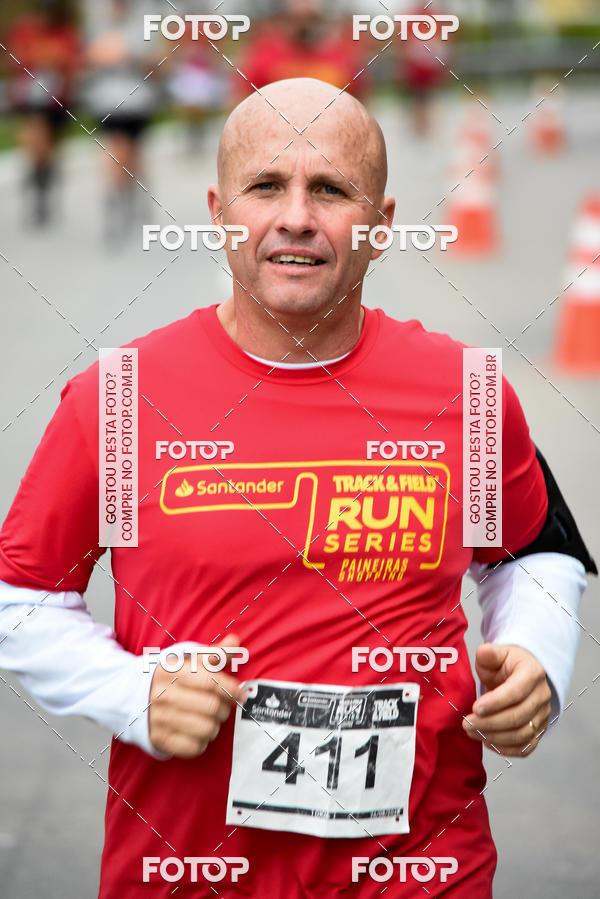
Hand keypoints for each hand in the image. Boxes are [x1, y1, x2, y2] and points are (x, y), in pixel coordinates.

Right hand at [148, 634, 246, 757]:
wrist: (131, 695)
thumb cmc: (169, 677)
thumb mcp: (188, 660)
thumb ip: (214, 653)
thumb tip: (235, 640)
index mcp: (170, 671)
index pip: (210, 681)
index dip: (231, 688)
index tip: (241, 692)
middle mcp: (162, 694)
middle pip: (212, 707)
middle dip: (225, 708)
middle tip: (223, 705)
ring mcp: (159, 718)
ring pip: (207, 729)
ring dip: (215, 725)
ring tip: (210, 718)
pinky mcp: (159, 740)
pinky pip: (194, 747)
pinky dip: (202, 741)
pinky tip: (198, 731)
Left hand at [462, 643, 551, 756]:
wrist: (522, 674)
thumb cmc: (507, 664)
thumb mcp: (497, 653)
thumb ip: (489, 653)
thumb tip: (483, 653)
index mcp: (533, 673)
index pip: (516, 691)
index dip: (496, 702)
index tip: (475, 708)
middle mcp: (542, 695)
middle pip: (518, 716)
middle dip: (490, 723)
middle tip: (467, 723)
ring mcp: (543, 715)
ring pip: (522, 734)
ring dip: (495, 737)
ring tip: (472, 732)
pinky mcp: (538, 730)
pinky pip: (526, 747)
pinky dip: (506, 749)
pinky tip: (487, 742)